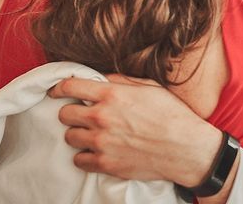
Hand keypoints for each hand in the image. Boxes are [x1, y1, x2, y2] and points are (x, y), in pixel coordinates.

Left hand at [48, 74, 222, 186]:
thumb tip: (102, 78)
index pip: (70, 86)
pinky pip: (79, 160)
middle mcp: (102, 117)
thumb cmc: (172, 114)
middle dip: (71, 111)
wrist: (186, 148)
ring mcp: (102, 142)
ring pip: (69, 137)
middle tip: (82, 114)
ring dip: (78, 133)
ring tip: (91, 133)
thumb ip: (122, 80)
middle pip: (65, 113)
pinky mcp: (105, 164)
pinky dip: (85, 155)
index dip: (59, 87)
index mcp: (112, 94)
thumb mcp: (150, 87)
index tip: (57, 90)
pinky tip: (97, 150)